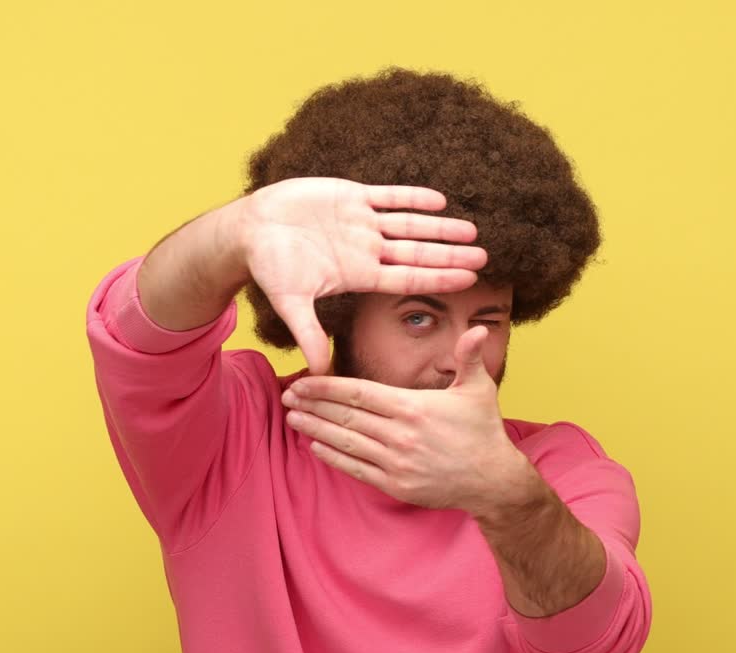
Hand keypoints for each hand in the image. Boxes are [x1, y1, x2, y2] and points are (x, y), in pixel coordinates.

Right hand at [235, 177, 484, 374]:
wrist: (250, 230)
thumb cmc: (269, 266)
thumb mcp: (290, 303)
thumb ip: (309, 334)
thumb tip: (319, 374)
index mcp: (359, 275)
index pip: (408, 278)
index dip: (439, 278)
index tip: (469, 280)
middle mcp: (367, 250)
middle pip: (417, 252)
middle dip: (450, 254)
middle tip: (484, 256)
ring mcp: (362, 223)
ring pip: (410, 225)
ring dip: (439, 227)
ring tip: (471, 230)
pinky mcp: (352, 197)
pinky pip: (388, 196)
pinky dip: (412, 197)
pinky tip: (439, 201)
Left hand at [279, 325, 538, 514]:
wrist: (492, 481)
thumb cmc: (483, 430)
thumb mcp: (479, 389)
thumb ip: (469, 357)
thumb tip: (475, 329)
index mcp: (413, 407)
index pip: (359, 393)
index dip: (326, 387)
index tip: (303, 380)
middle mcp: (400, 435)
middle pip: (345, 416)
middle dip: (312, 405)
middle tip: (286, 397)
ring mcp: (396, 463)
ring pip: (345, 442)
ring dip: (315, 430)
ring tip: (292, 419)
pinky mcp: (395, 485)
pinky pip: (356, 469)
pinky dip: (333, 457)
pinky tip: (315, 446)